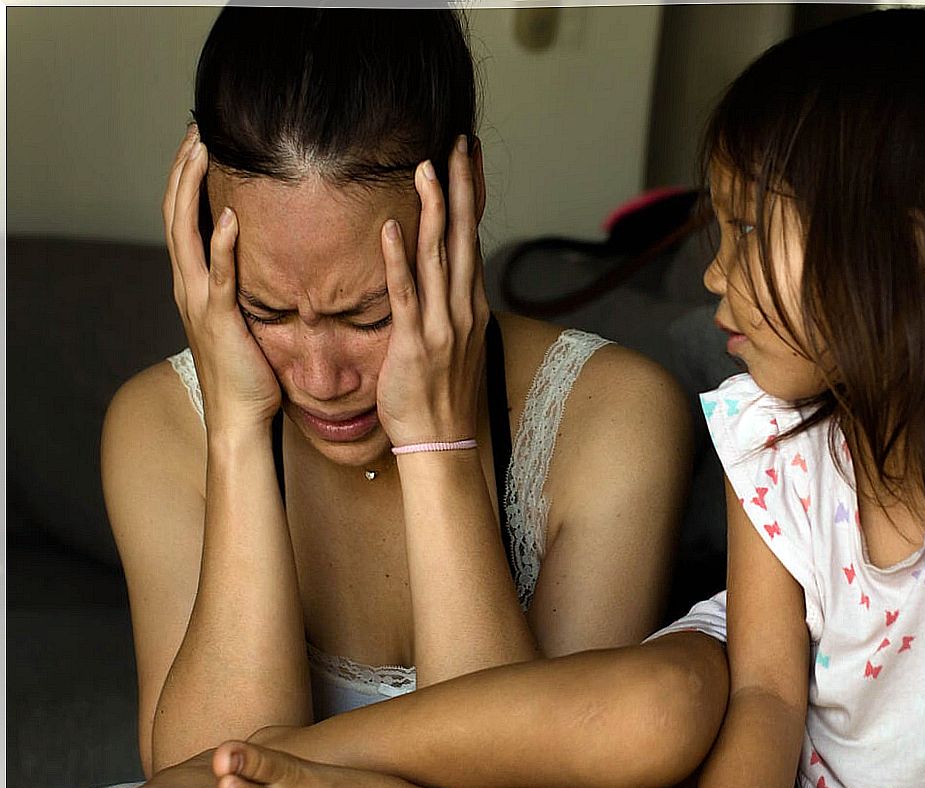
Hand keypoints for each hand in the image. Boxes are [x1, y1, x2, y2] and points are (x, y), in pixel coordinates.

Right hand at [165, 126, 280, 433]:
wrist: (241, 416)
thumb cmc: (250, 371)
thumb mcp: (244, 319)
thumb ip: (246, 288)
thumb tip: (266, 262)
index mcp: (194, 283)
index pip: (183, 220)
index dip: (186, 180)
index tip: (199, 144)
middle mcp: (188, 286)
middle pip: (175, 215)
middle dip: (183, 170)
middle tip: (196, 131)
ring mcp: (200, 302)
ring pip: (187, 235)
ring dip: (193, 191)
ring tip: (202, 152)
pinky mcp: (220, 320)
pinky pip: (220, 277)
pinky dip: (223, 245)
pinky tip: (233, 217)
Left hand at [376, 135, 488, 445]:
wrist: (443, 444)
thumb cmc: (441, 399)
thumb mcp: (452, 347)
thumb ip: (445, 311)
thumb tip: (437, 286)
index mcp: (470, 308)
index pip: (471, 241)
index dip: (469, 198)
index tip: (465, 159)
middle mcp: (462, 310)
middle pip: (463, 237)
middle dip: (460, 188)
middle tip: (455, 145)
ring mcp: (443, 327)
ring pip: (439, 257)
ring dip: (434, 210)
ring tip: (427, 168)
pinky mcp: (416, 345)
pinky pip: (407, 295)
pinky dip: (398, 260)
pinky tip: (392, 228)